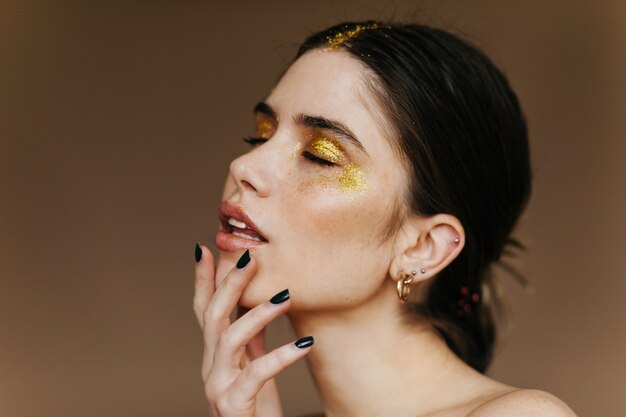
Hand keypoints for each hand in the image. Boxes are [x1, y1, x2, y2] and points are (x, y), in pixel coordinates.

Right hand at [193, 245, 313, 416]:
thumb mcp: (252, 368)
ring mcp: (218, 386)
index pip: (203, 310)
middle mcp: (210, 368)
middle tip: (251, 257)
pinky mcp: (233, 405)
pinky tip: (305, 346)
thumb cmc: (255, 410)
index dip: (202, 280)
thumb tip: (255, 305)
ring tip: (287, 296)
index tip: (204, 248)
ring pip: (229, 338)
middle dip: (229, 283)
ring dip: (258, 313)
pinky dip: (280, 357)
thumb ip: (250, 340)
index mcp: (215, 356)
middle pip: (212, 316)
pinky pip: (256, 375)